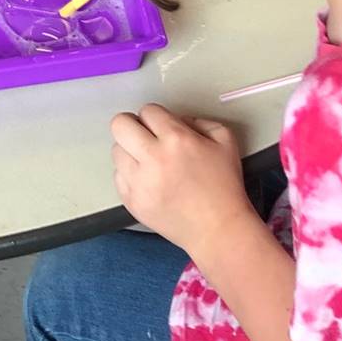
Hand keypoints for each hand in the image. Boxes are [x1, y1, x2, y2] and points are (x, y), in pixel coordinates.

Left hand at [110, 105, 253, 255]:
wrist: (218, 229)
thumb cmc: (224, 187)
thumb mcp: (225, 141)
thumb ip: (200, 121)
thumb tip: (177, 120)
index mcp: (176, 139)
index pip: (147, 110)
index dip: (156, 116)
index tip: (162, 127)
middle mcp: (153, 157)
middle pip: (119, 124)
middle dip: (132, 125)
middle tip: (145, 136)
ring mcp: (139, 182)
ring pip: (116, 150)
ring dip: (130, 151)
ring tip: (148, 162)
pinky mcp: (132, 201)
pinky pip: (117, 177)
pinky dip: (130, 175)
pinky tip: (147, 181)